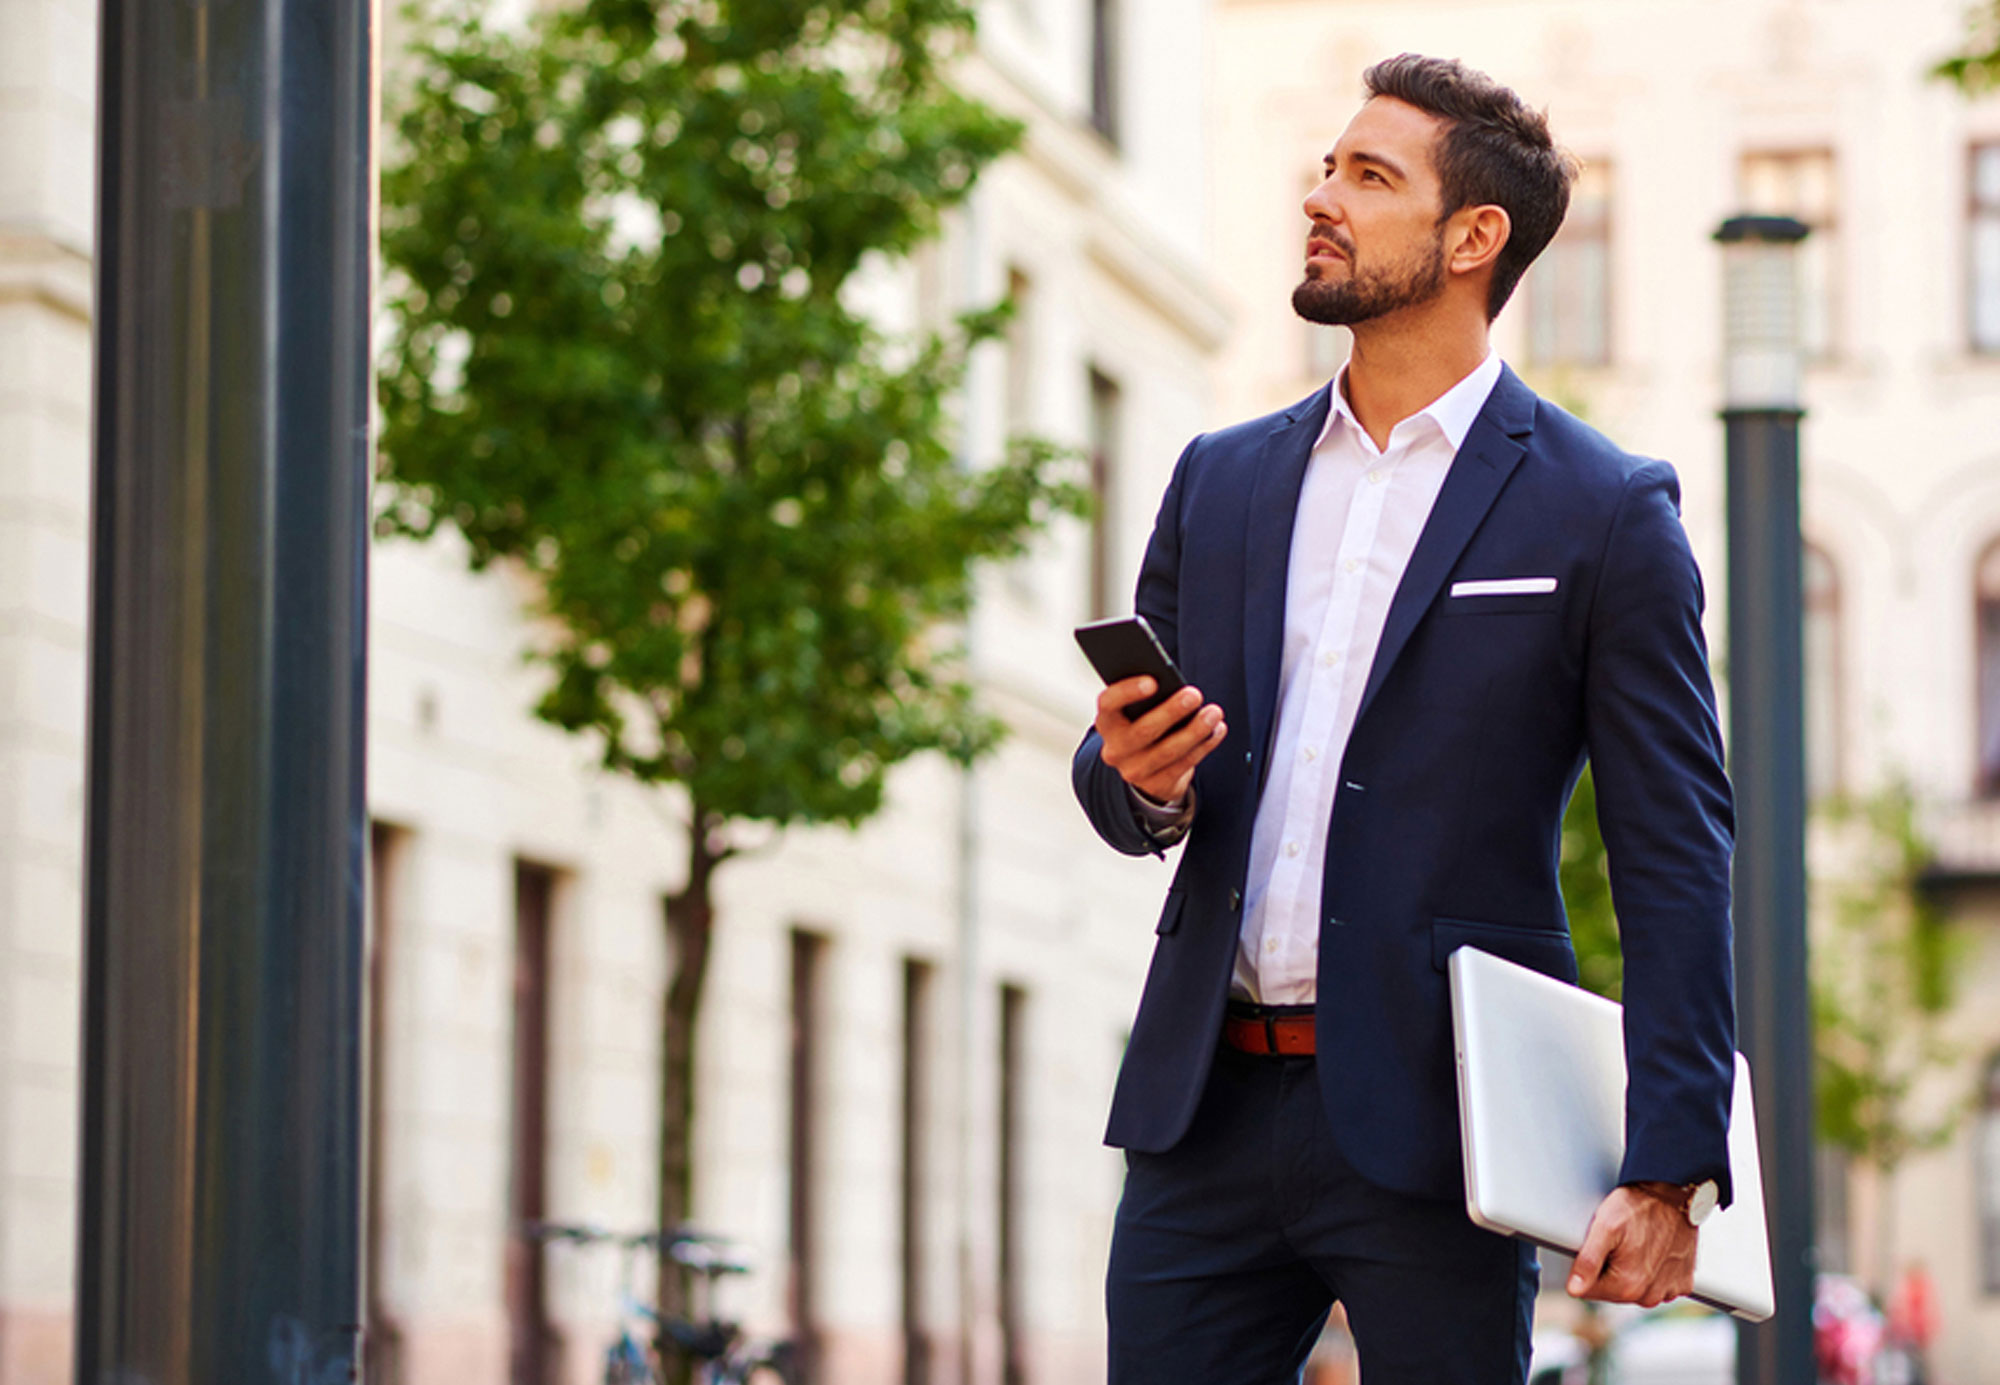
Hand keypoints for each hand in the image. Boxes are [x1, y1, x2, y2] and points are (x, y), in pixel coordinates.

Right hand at [1094, 677, 1226, 804]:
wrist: (1144, 766)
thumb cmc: (1145, 723)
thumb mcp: (1139, 710)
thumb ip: (1150, 698)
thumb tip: (1176, 687)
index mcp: (1107, 722)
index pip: (1108, 703)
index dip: (1128, 692)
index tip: (1153, 681)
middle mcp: (1115, 749)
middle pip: (1143, 730)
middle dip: (1171, 712)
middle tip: (1194, 695)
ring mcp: (1133, 770)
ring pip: (1167, 751)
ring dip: (1194, 731)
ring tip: (1213, 713)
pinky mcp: (1155, 785)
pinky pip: (1182, 765)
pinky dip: (1203, 746)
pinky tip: (1216, 731)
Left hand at [1566, 1185, 1697, 1307]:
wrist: (1673, 1194)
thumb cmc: (1637, 1207)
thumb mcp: (1604, 1227)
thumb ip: (1587, 1262)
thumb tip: (1574, 1290)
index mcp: (1627, 1286)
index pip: (1590, 1291)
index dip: (1587, 1268)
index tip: (1598, 1247)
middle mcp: (1650, 1296)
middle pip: (1614, 1293)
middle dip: (1609, 1271)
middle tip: (1617, 1242)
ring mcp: (1669, 1291)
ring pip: (1637, 1291)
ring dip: (1632, 1273)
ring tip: (1636, 1245)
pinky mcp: (1683, 1283)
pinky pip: (1660, 1287)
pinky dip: (1654, 1273)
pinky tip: (1653, 1252)